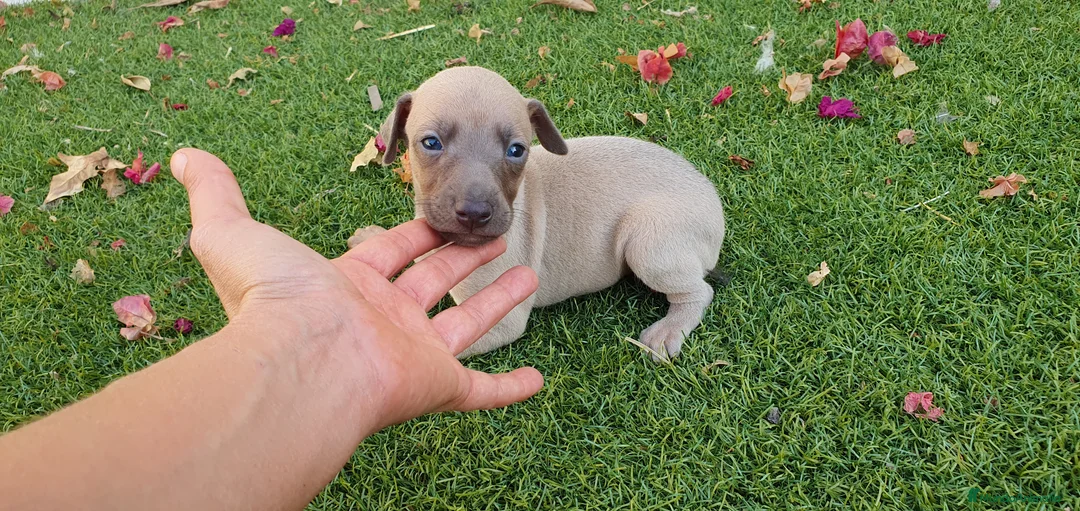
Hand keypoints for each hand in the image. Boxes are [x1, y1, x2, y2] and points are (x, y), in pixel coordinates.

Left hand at [170, 148, 543, 430]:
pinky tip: (539, 380)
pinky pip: (481, 391)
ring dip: (497, 302)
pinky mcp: (436, 386)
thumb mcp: (233, 233)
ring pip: (465, 325)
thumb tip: (184, 158)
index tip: (434, 217)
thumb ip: (215, 195)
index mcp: (345, 287)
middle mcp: (381, 321)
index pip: (388, 252)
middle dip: (460, 256)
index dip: (411, 233)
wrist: (301, 364)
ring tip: (528, 275)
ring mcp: (411, 355)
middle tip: (490, 236)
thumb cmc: (271, 301)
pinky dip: (511, 390)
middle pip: (432, 281)